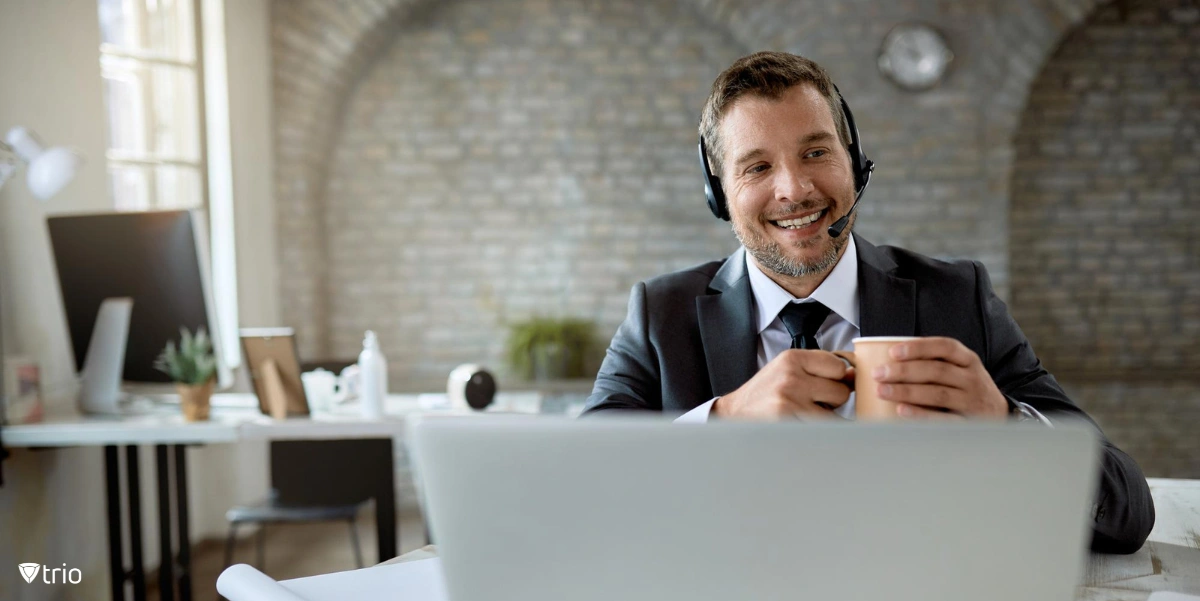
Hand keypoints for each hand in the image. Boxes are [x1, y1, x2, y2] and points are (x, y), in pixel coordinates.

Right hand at [713, 350, 853, 419]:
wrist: (735, 413)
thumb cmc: (764, 393)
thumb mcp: (786, 369)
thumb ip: (818, 368)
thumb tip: (855, 375)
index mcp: (792, 358)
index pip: (839, 366)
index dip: (837, 379)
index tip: (827, 384)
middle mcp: (791, 376)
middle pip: (841, 391)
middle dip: (832, 400)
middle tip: (813, 403)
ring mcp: (790, 400)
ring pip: (835, 414)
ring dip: (826, 418)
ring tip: (806, 415)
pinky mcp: (789, 422)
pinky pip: (822, 430)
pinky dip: (819, 433)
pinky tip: (803, 426)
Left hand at [873, 337, 1006, 419]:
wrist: (1001, 415)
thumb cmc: (967, 389)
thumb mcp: (960, 370)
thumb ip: (934, 362)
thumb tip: (888, 358)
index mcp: (968, 360)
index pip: (945, 347)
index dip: (918, 348)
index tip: (893, 352)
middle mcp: (973, 379)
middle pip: (937, 371)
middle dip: (904, 371)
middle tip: (879, 373)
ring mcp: (973, 401)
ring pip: (938, 394)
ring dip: (907, 391)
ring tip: (882, 390)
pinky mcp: (969, 424)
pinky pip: (943, 419)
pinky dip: (921, 415)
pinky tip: (901, 410)